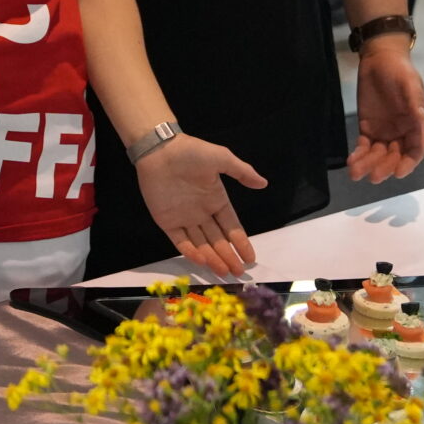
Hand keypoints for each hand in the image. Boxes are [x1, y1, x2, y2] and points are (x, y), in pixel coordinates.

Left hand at [135, 133, 266, 277]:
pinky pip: (180, 240)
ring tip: (223, 272)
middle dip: (228, 256)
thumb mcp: (221, 158)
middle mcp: (202, 213)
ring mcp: (184, 219)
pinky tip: (202, 260)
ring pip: (201, 244)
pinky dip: (190, 251)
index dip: (241, 242)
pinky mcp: (167, 222)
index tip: (251, 258)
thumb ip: (241, 172)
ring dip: (212, 258)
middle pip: (218, 240)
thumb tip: (264, 183)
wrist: (159, 150)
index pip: (232, 227)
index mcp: (216, 200)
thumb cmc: (191, 153)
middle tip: (239, 273)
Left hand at [347, 38, 423, 182]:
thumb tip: (421, 118)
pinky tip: (351, 162)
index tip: (399, 172)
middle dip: (385, 167)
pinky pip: (363, 146)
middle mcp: (401, 132)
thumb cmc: (399, 70)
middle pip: (395, 157)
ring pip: (378, 155)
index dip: (409, 163)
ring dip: (368, 165)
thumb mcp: (409, 83)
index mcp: (416, 124)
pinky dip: (358, 156)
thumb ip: (414, 101)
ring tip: (356, 173)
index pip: (415, 150)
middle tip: (374, 176)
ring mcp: (384, 132)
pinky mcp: (367, 128)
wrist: (379, 58)